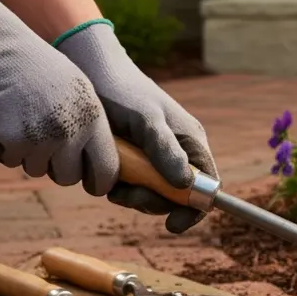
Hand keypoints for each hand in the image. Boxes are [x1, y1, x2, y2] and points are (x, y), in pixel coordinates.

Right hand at [0, 0, 117, 192]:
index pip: (108, 170)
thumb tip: (101, 165)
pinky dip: (7, 149)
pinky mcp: (13, 141)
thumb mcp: (82, 94)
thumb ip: (92, 127)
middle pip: (69, 177)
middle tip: (50, 149)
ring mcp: (41, 139)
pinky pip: (11, 161)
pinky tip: (7, 123)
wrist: (1, 52)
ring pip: (38, 170)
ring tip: (28, 125)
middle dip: (59, 169)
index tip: (94, 185)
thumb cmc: (43, 71)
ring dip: (31, 156)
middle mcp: (71, 133)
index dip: (100, 183)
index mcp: (94, 120)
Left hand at [56, 22, 216, 233]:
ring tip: (112, 182)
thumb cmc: (123, 90)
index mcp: (191, 142)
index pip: (207, 186)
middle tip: (126, 195)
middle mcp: (176, 153)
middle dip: (153, 202)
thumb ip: (165, 151)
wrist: (89, 72)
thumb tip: (185, 184)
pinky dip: (118, 186)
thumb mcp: (146, 119)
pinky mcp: (130, 160)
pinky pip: (130, 186)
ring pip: (151, 194)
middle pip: (177, 196)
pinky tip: (104, 172)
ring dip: (132, 195)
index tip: (172, 224)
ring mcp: (152, 158)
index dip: (194, 209)